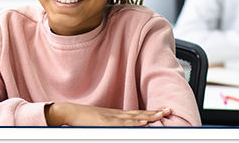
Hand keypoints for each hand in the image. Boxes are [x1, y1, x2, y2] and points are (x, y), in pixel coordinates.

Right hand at [44, 102, 170, 126]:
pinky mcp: (105, 123)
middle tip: (169, 110)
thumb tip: (123, 129)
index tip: (163, 110)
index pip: (138, 114)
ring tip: (161, 115)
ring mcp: (111, 118)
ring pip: (134, 118)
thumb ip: (112, 124)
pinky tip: (143, 123)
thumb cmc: (83, 119)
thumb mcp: (101, 122)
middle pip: (139, 114)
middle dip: (155, 113)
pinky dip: (134, 124)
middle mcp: (116, 115)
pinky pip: (122, 124)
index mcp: (116, 115)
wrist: (69, 112)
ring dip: (149, 117)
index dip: (151, 112)